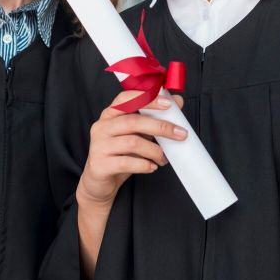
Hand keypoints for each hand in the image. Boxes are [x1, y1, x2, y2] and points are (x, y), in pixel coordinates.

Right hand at [76, 91, 185, 209]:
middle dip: (160, 126)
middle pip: (133, 121)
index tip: (168, 104)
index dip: (147, 98)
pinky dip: (144, 165)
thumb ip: (154, 117)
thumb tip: (177, 101)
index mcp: (110, 114)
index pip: (126, 98)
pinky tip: (152, 167)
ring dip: (154, 150)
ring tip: (163, 158)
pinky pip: (126, 162)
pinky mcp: (100, 165)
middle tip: (180, 133)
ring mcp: (99, 146)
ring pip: (132, 143)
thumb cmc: (120, 153)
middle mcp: (102, 127)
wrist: (99, 181)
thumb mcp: (137, 133)